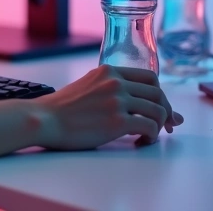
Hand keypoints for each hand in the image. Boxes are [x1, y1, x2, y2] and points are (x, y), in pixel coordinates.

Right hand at [31, 65, 183, 149]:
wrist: (44, 119)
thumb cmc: (62, 109)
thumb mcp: (87, 85)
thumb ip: (110, 89)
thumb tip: (136, 104)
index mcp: (109, 71)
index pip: (149, 78)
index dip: (160, 95)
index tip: (163, 108)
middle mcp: (116, 82)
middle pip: (158, 93)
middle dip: (166, 111)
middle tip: (168, 125)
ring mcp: (117, 101)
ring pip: (157, 110)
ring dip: (159, 125)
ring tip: (149, 136)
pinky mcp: (117, 121)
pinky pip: (149, 127)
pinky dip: (151, 136)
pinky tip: (141, 142)